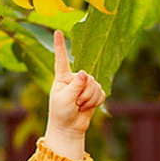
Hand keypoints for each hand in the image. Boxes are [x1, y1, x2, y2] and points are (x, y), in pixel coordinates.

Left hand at [44, 29, 104, 155]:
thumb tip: (85, 73)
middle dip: (84, 93)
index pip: (61, 59)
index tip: (57, 31)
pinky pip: (101, 93)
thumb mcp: (64, 99)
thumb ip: (74, 86)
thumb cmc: (61, 113)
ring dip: (89, 99)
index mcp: (62, 77)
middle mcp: (74, 78)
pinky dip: (95, 102)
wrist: (69, 129)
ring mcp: (85, 85)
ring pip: (95, 86)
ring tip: (79, 106)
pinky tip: (87, 107)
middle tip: (75, 104)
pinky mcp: (94, 93)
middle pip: (87, 78)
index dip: (59, 46)